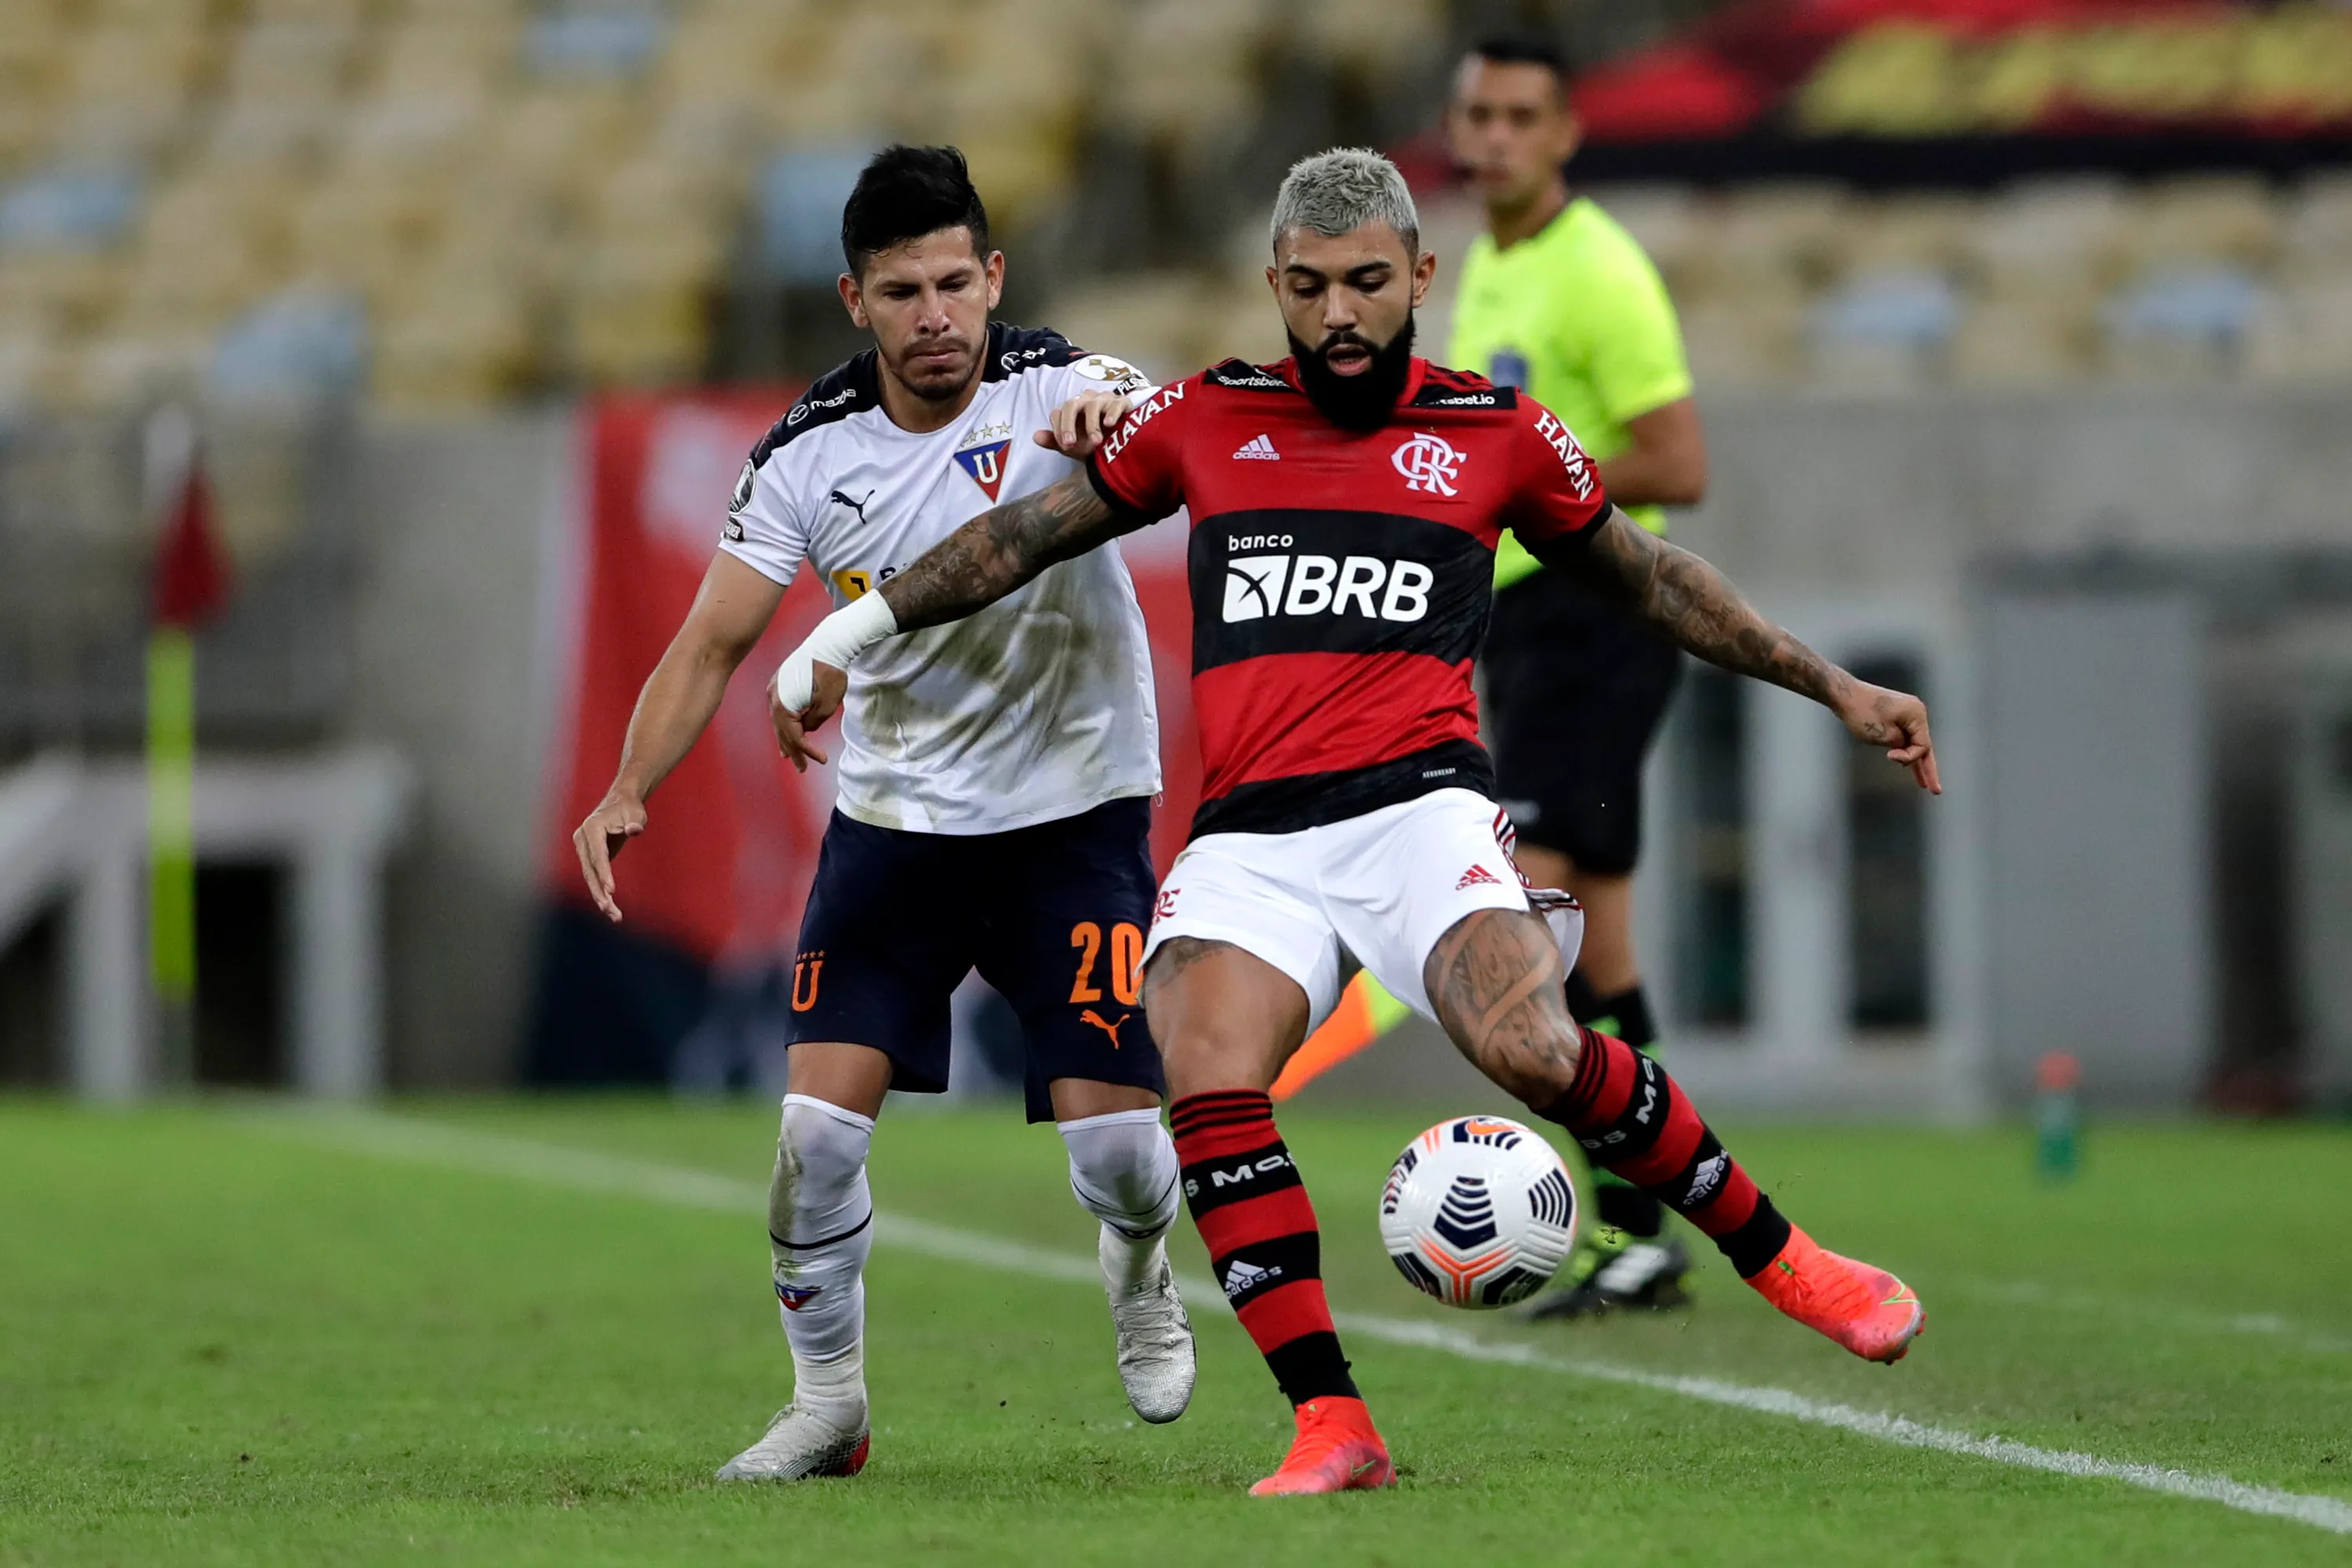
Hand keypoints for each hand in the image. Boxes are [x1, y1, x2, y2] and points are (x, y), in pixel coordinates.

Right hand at [572, 793, 645, 922]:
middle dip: (600, 892)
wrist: (621, 802)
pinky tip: (611, 908)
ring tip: (615, 916)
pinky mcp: (588, 857)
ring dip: (600, 897)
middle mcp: (582, 839)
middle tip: (612, 912)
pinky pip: (593, 877)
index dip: (604, 873)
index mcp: (591, 828)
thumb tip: (634, 830)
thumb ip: (635, 822)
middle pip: (589, 870)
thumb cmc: (630, 808)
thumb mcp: (636, 813)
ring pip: (589, 877)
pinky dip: (601, 892)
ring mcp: (583, 849)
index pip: (597, 855)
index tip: (611, 890)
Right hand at [769, 659, 846, 772]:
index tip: (822, 759)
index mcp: (783, 704)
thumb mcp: (827, 704)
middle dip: (793, 751)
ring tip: (788, 757)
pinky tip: (786, 731)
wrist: (829, 644)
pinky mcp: (780, 684)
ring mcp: (775, 690)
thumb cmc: (831, 673)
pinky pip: (780, 710)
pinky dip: (785, 723)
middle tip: (802, 769)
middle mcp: (774, 698)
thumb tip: (806, 729)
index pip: (794, 736)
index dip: (807, 750)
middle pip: (783, 731)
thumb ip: (814, 722)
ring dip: (786, 740)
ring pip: (779, 721)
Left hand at [1032, 390, 1130, 459]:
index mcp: (1071, 409)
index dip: (1059, 429)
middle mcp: (1085, 400)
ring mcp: (1104, 399)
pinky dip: (1112, 413)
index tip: (1065, 446)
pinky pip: (1116, 403)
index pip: (1058, 413)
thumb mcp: (1074, 447)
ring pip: (1093, 405)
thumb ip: (1055, 442)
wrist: (1122, 445)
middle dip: (1069, 425)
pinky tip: (1110, 425)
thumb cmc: (1095, 443)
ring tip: (1096, 442)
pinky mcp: (1122, 402)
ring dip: (1092, 425)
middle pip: (1071, 405)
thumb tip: (1035, 437)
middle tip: (1071, 444)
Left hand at [1838, 681, 1940, 793]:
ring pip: (1914, 743)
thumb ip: (1900, 746)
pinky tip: (1910, 766)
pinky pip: (1905, 737)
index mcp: (1917, 714)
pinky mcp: (1896, 716)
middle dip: (1928, 769)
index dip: (1909, 757)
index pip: (1923, 745)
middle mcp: (1916, 712)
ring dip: (1916, 763)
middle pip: (1924, 746)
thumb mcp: (1884, 735)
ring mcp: (1907, 713)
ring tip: (1923, 784)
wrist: (1844, 694)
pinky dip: (1905, 751)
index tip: (1889, 756)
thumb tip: (1906, 751)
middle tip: (1936, 791)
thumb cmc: (1862, 713)